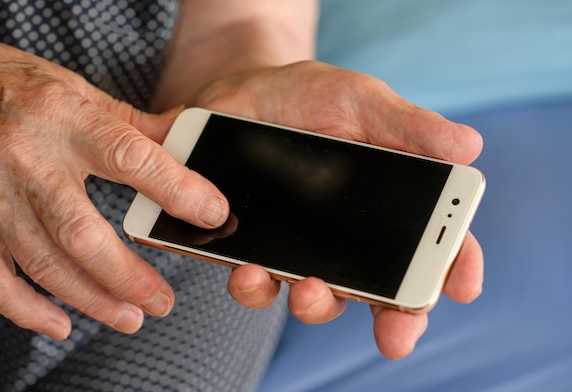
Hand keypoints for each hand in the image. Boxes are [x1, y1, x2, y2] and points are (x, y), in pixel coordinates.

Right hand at [0, 36, 228, 338]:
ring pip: (44, 264)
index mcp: (65, 121)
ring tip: (130, 317)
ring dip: (91, 300)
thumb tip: (182, 139)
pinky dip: (25, 310)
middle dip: (129, 277)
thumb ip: (131, 122)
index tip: (212, 213)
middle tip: (163, 300)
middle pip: (83, 234)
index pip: (130, 158)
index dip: (177, 189)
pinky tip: (59, 323)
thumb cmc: (7, 83)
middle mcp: (27, 161)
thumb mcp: (75, 89)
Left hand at [195, 61, 483, 358]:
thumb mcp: (361, 102)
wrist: (244, 97)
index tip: (462, 288)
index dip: (454, 269)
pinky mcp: (257, 251)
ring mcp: (303, 249)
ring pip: (320, 297)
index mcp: (390, 203)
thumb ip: (408, 125)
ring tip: (308, 290)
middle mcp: (350, 237)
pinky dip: (255, 287)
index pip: (433, 243)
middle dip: (394, 318)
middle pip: (383, 290)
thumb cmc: (312, 98)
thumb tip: (469, 146)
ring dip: (319, 305)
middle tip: (395, 335)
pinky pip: (258, 284)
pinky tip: (248, 269)